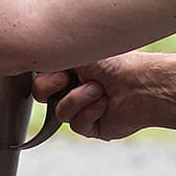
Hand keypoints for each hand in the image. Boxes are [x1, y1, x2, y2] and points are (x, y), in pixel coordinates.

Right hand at [33, 55, 151, 141]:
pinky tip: (106, 104)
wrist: (142, 84)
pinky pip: (76, 124)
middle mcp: (74, 85)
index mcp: (71, 65)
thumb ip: (52, 50)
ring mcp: (82, 107)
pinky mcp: (92, 126)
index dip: (42, 74)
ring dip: (79, 98)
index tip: (54, 67)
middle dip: (50, 87)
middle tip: (66, 80)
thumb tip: (33, 49)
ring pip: (59, 111)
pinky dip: (90, 112)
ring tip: (100, 90)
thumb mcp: (78, 50)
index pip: (40, 73)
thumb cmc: (116, 61)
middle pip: (41, 94)